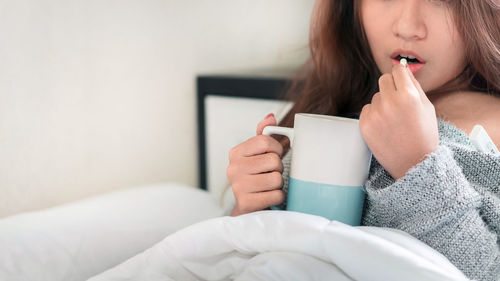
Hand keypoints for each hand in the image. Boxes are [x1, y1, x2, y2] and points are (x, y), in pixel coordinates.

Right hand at [227, 113, 284, 215]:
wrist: (248, 206)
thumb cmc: (256, 176)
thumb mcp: (257, 154)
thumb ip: (263, 134)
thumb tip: (270, 117)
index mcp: (235, 153)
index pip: (264, 141)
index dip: (276, 148)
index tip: (274, 154)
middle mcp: (233, 168)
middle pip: (273, 160)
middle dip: (278, 168)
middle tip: (270, 173)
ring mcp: (238, 186)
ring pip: (276, 179)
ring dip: (278, 184)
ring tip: (269, 185)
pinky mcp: (246, 203)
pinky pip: (276, 195)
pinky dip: (278, 196)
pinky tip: (268, 196)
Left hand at [359, 64, 438, 179]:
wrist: (413, 163)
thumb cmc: (424, 135)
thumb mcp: (427, 107)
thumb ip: (414, 85)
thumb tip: (402, 67)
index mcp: (409, 96)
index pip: (397, 70)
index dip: (400, 75)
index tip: (401, 81)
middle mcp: (390, 102)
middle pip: (383, 79)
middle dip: (391, 87)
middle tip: (399, 102)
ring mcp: (375, 114)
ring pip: (376, 96)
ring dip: (383, 103)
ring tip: (394, 120)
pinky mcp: (364, 124)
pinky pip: (367, 109)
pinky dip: (374, 115)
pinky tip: (385, 126)